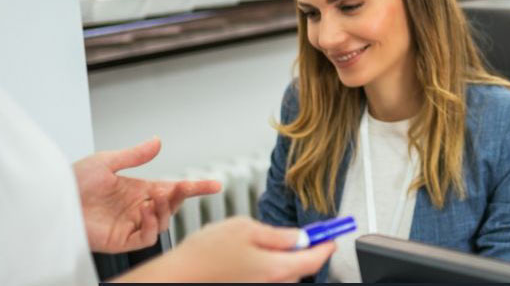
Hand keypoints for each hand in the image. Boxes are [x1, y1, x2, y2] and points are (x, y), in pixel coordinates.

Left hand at [73, 137, 220, 252]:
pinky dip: (150, 225)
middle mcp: (136, 207)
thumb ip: (135, 155)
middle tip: (179, 187)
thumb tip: (158, 141)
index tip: (216, 185)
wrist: (52, 200)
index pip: (172, 189)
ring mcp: (129, 224)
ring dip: (164, 210)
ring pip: (162, 223)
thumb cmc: (73, 180)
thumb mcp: (106, 161)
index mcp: (137, 189)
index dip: (195, 188)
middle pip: (171, 206)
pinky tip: (143, 211)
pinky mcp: (120, 240)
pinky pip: (145, 238)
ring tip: (154, 198)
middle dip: (180, 197)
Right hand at [115, 217, 335, 281]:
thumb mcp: (245, 228)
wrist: (176, 276)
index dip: (326, 244)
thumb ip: (278, 234)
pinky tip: (241, 259)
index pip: (316, 258)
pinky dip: (262, 268)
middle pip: (299, 268)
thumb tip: (299, 236)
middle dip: (297, 251)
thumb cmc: (204, 254)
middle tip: (282, 235)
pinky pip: (266, 279)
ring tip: (249, 247)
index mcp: (278, 268)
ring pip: (282, 274)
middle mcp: (273, 285)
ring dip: (277, 260)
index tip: (333, 235)